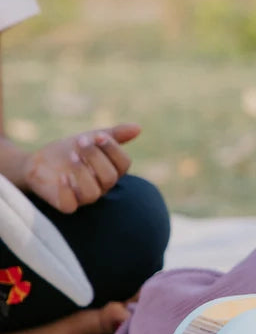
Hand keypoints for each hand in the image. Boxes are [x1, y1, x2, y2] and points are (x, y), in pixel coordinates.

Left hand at [18, 123, 140, 213]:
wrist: (39, 162)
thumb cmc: (69, 151)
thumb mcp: (91, 138)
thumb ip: (115, 134)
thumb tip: (138, 128)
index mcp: (111, 171)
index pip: (124, 164)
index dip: (113, 149)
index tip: (98, 135)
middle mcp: (101, 186)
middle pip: (110, 177)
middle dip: (96, 157)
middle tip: (81, 141)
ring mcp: (83, 197)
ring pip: (93, 193)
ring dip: (83, 173)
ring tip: (72, 156)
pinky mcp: (65, 204)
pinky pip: (70, 205)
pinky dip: (67, 191)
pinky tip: (61, 177)